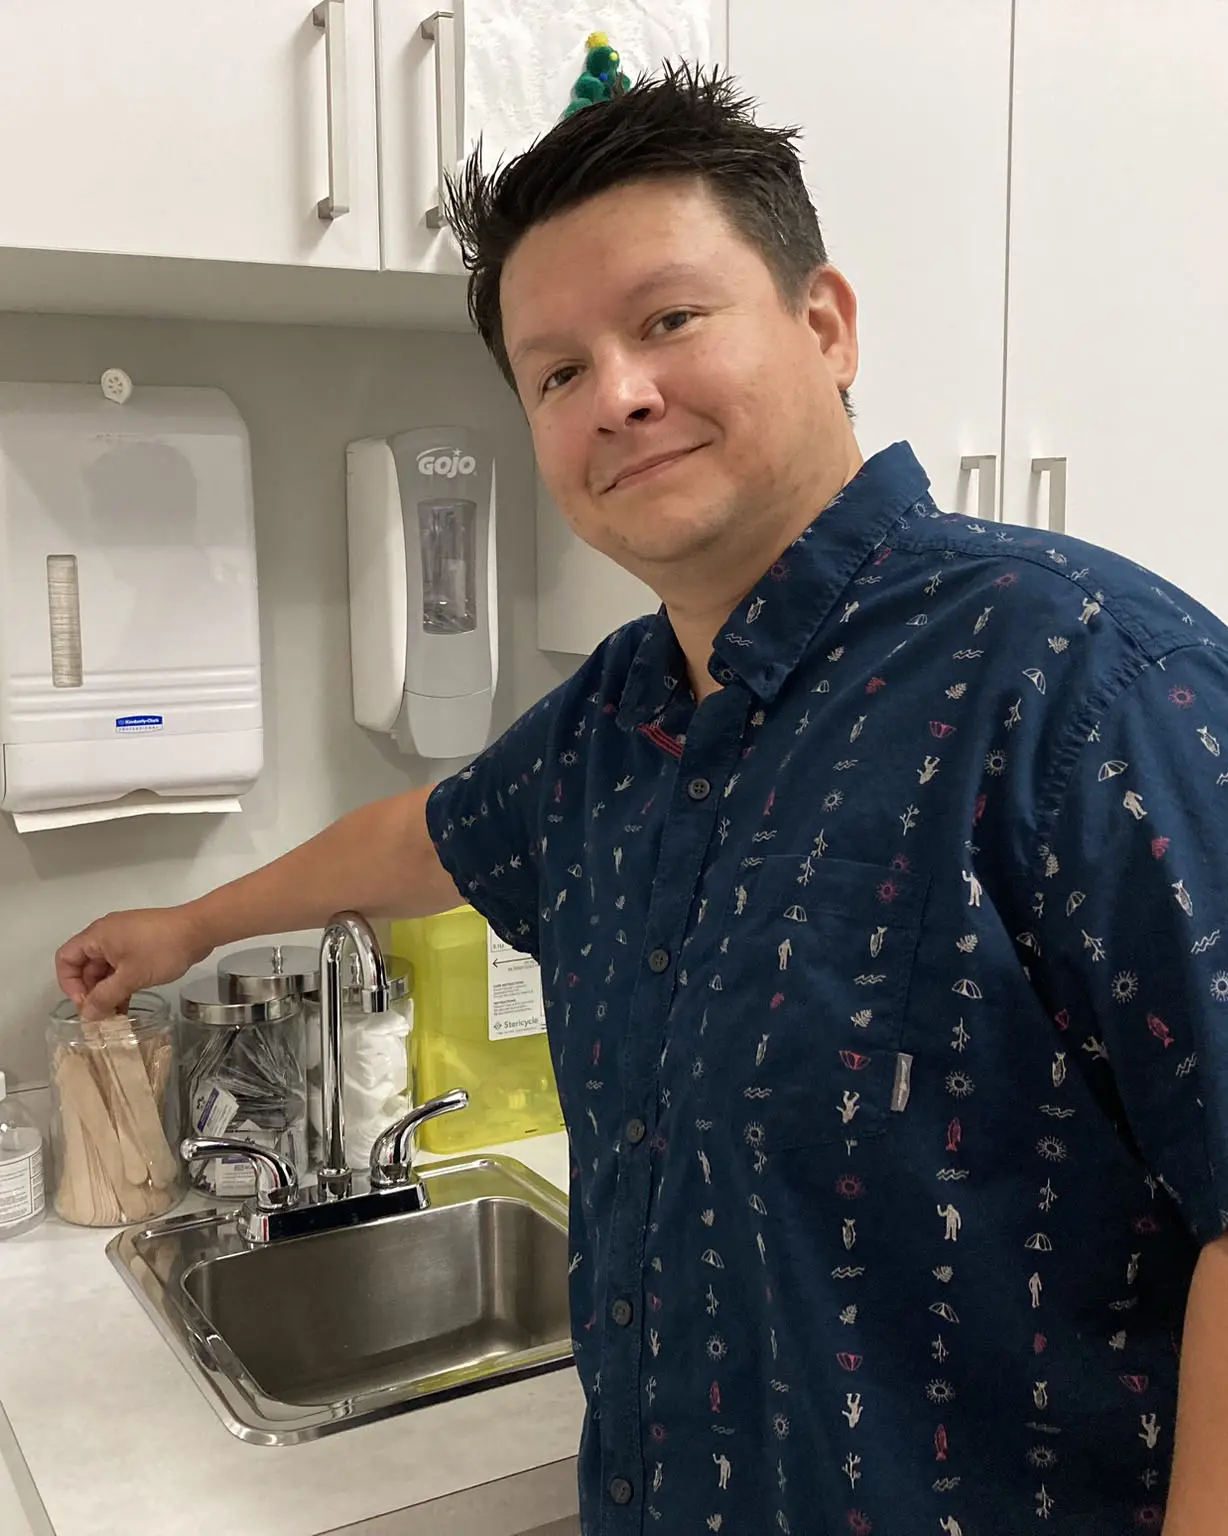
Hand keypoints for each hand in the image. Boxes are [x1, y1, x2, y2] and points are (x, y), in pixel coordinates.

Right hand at [55, 906, 212, 1019]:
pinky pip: (121, 967)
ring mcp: (124, 940)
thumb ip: (105, 997)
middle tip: (100, 1015)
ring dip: (106, 992)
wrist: (199, 930)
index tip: (85, 1004)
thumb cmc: (162, 949)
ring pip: (104, 969)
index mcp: (97, 936)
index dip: (69, 984)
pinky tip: (126, 1006)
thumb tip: (87, 1015)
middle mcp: (106, 935)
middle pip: (84, 966)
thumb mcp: (130, 977)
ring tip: (113, 1017)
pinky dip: (121, 985)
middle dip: (90, 992)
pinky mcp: (140, 946)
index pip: (65, 958)